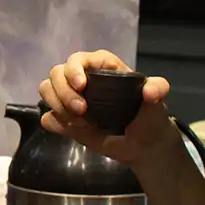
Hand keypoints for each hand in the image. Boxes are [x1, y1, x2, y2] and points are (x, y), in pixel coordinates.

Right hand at [36, 50, 177, 168]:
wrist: (144, 145)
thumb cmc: (149, 117)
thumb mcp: (158, 101)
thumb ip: (158, 89)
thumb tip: (149, 92)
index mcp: (102, 68)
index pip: (79, 59)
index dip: (75, 69)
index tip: (82, 85)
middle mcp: (82, 80)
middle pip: (56, 73)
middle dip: (63, 92)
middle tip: (81, 111)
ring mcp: (71, 100)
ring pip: (47, 90)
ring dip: (56, 104)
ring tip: (77, 122)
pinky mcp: (66, 120)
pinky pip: (48, 116)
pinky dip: (54, 122)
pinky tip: (72, 129)